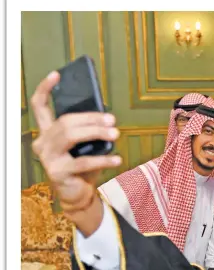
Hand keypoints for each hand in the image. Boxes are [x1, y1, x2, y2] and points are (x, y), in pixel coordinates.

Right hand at [30, 71, 121, 235]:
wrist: (79, 195)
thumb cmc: (83, 167)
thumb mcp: (85, 146)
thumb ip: (87, 131)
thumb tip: (106, 116)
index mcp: (47, 133)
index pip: (40, 107)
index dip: (45, 89)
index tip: (57, 74)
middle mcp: (42, 143)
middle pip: (65, 122)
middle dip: (91, 119)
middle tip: (112, 121)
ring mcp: (48, 158)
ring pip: (71, 136)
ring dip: (96, 133)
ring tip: (116, 134)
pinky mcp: (57, 172)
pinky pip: (83, 162)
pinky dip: (103, 159)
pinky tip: (117, 159)